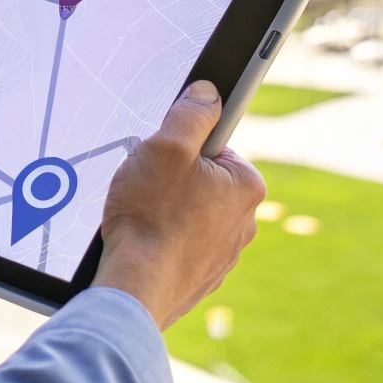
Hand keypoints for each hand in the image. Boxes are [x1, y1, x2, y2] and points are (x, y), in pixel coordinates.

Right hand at [91, 80, 264, 328]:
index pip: (215, 147)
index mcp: (246, 186)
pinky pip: (182, 245)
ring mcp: (224, 254)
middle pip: (202, 181)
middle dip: (172, 180)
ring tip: (142, 218)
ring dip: (166, 211)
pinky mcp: (202, 276)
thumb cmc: (150, 217)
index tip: (163, 159)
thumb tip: (209, 93)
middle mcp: (245, 222)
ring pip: (191, 214)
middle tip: (146, 189)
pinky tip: (145, 243)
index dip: (182, 147)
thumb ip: (192, 113)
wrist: (136, 289)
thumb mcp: (168, 147)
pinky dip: (163, 241)